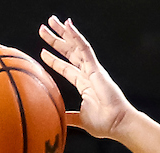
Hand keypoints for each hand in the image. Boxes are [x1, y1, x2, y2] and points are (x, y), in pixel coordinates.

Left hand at [40, 16, 134, 138]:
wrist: (117, 124)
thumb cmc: (104, 124)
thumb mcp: (80, 119)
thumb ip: (69, 117)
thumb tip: (57, 119)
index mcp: (85, 85)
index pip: (66, 68)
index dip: (54, 60)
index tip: (42, 52)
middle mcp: (88, 74)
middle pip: (69, 53)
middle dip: (56, 40)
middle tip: (43, 28)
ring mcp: (92, 69)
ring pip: (75, 46)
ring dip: (63, 33)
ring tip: (51, 21)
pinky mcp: (96, 68)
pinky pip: (85, 48)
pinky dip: (76, 36)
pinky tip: (68, 25)